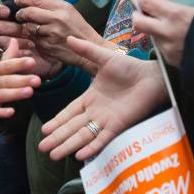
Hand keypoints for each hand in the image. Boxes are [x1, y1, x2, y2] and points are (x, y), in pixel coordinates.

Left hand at [0, 0, 107, 69]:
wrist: (90, 47)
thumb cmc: (78, 29)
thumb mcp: (69, 11)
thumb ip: (51, 6)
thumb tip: (31, 1)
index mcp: (62, 7)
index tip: (18, 1)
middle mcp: (57, 18)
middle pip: (29, 12)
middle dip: (21, 14)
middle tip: (20, 15)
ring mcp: (52, 33)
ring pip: (29, 26)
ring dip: (26, 27)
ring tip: (31, 27)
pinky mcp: (49, 45)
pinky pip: (34, 39)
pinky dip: (33, 38)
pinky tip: (39, 37)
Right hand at [0, 39, 42, 119]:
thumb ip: (8, 55)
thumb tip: (15, 39)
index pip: (7, 65)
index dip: (19, 63)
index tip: (32, 62)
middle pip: (7, 80)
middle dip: (22, 80)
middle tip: (38, 80)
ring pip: (1, 94)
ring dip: (14, 93)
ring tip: (30, 92)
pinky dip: (0, 112)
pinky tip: (11, 112)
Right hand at [39, 37, 168, 160]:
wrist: (151, 77)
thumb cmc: (130, 67)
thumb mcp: (105, 57)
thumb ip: (87, 50)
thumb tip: (68, 38)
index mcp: (90, 97)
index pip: (69, 112)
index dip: (57, 121)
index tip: (44, 130)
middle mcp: (96, 111)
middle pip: (72, 127)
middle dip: (57, 137)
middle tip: (42, 148)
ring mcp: (106, 120)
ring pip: (83, 135)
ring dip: (68, 145)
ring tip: (53, 154)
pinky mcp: (119, 125)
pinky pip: (102, 138)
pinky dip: (91, 146)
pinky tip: (79, 155)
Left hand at [131, 0, 193, 67]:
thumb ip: (178, 9)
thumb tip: (165, 6)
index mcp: (175, 14)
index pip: (146, 3)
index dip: (140, 0)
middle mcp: (167, 31)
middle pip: (138, 22)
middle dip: (137, 16)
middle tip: (140, 14)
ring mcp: (167, 48)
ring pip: (152, 37)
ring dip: (156, 32)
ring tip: (172, 30)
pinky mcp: (171, 60)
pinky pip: (163, 49)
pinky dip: (168, 44)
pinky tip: (181, 43)